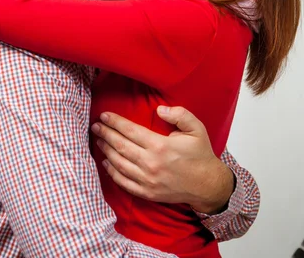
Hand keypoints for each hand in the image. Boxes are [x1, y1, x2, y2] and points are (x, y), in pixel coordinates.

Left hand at [91, 106, 234, 213]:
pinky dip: (112, 172)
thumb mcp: (196, 128)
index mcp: (160, 146)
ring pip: (119, 164)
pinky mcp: (148, 193)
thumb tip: (159, 110)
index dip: (115, 122)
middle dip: (106, 134)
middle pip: (121, 146)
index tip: (104, 115)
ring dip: (106, 151)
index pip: (130, 131)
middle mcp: (151, 164)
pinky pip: (124, 182)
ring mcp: (148, 180)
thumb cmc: (200, 155)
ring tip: (99, 140)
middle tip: (96, 126)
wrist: (208, 185)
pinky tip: (106, 163)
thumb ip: (179, 114)